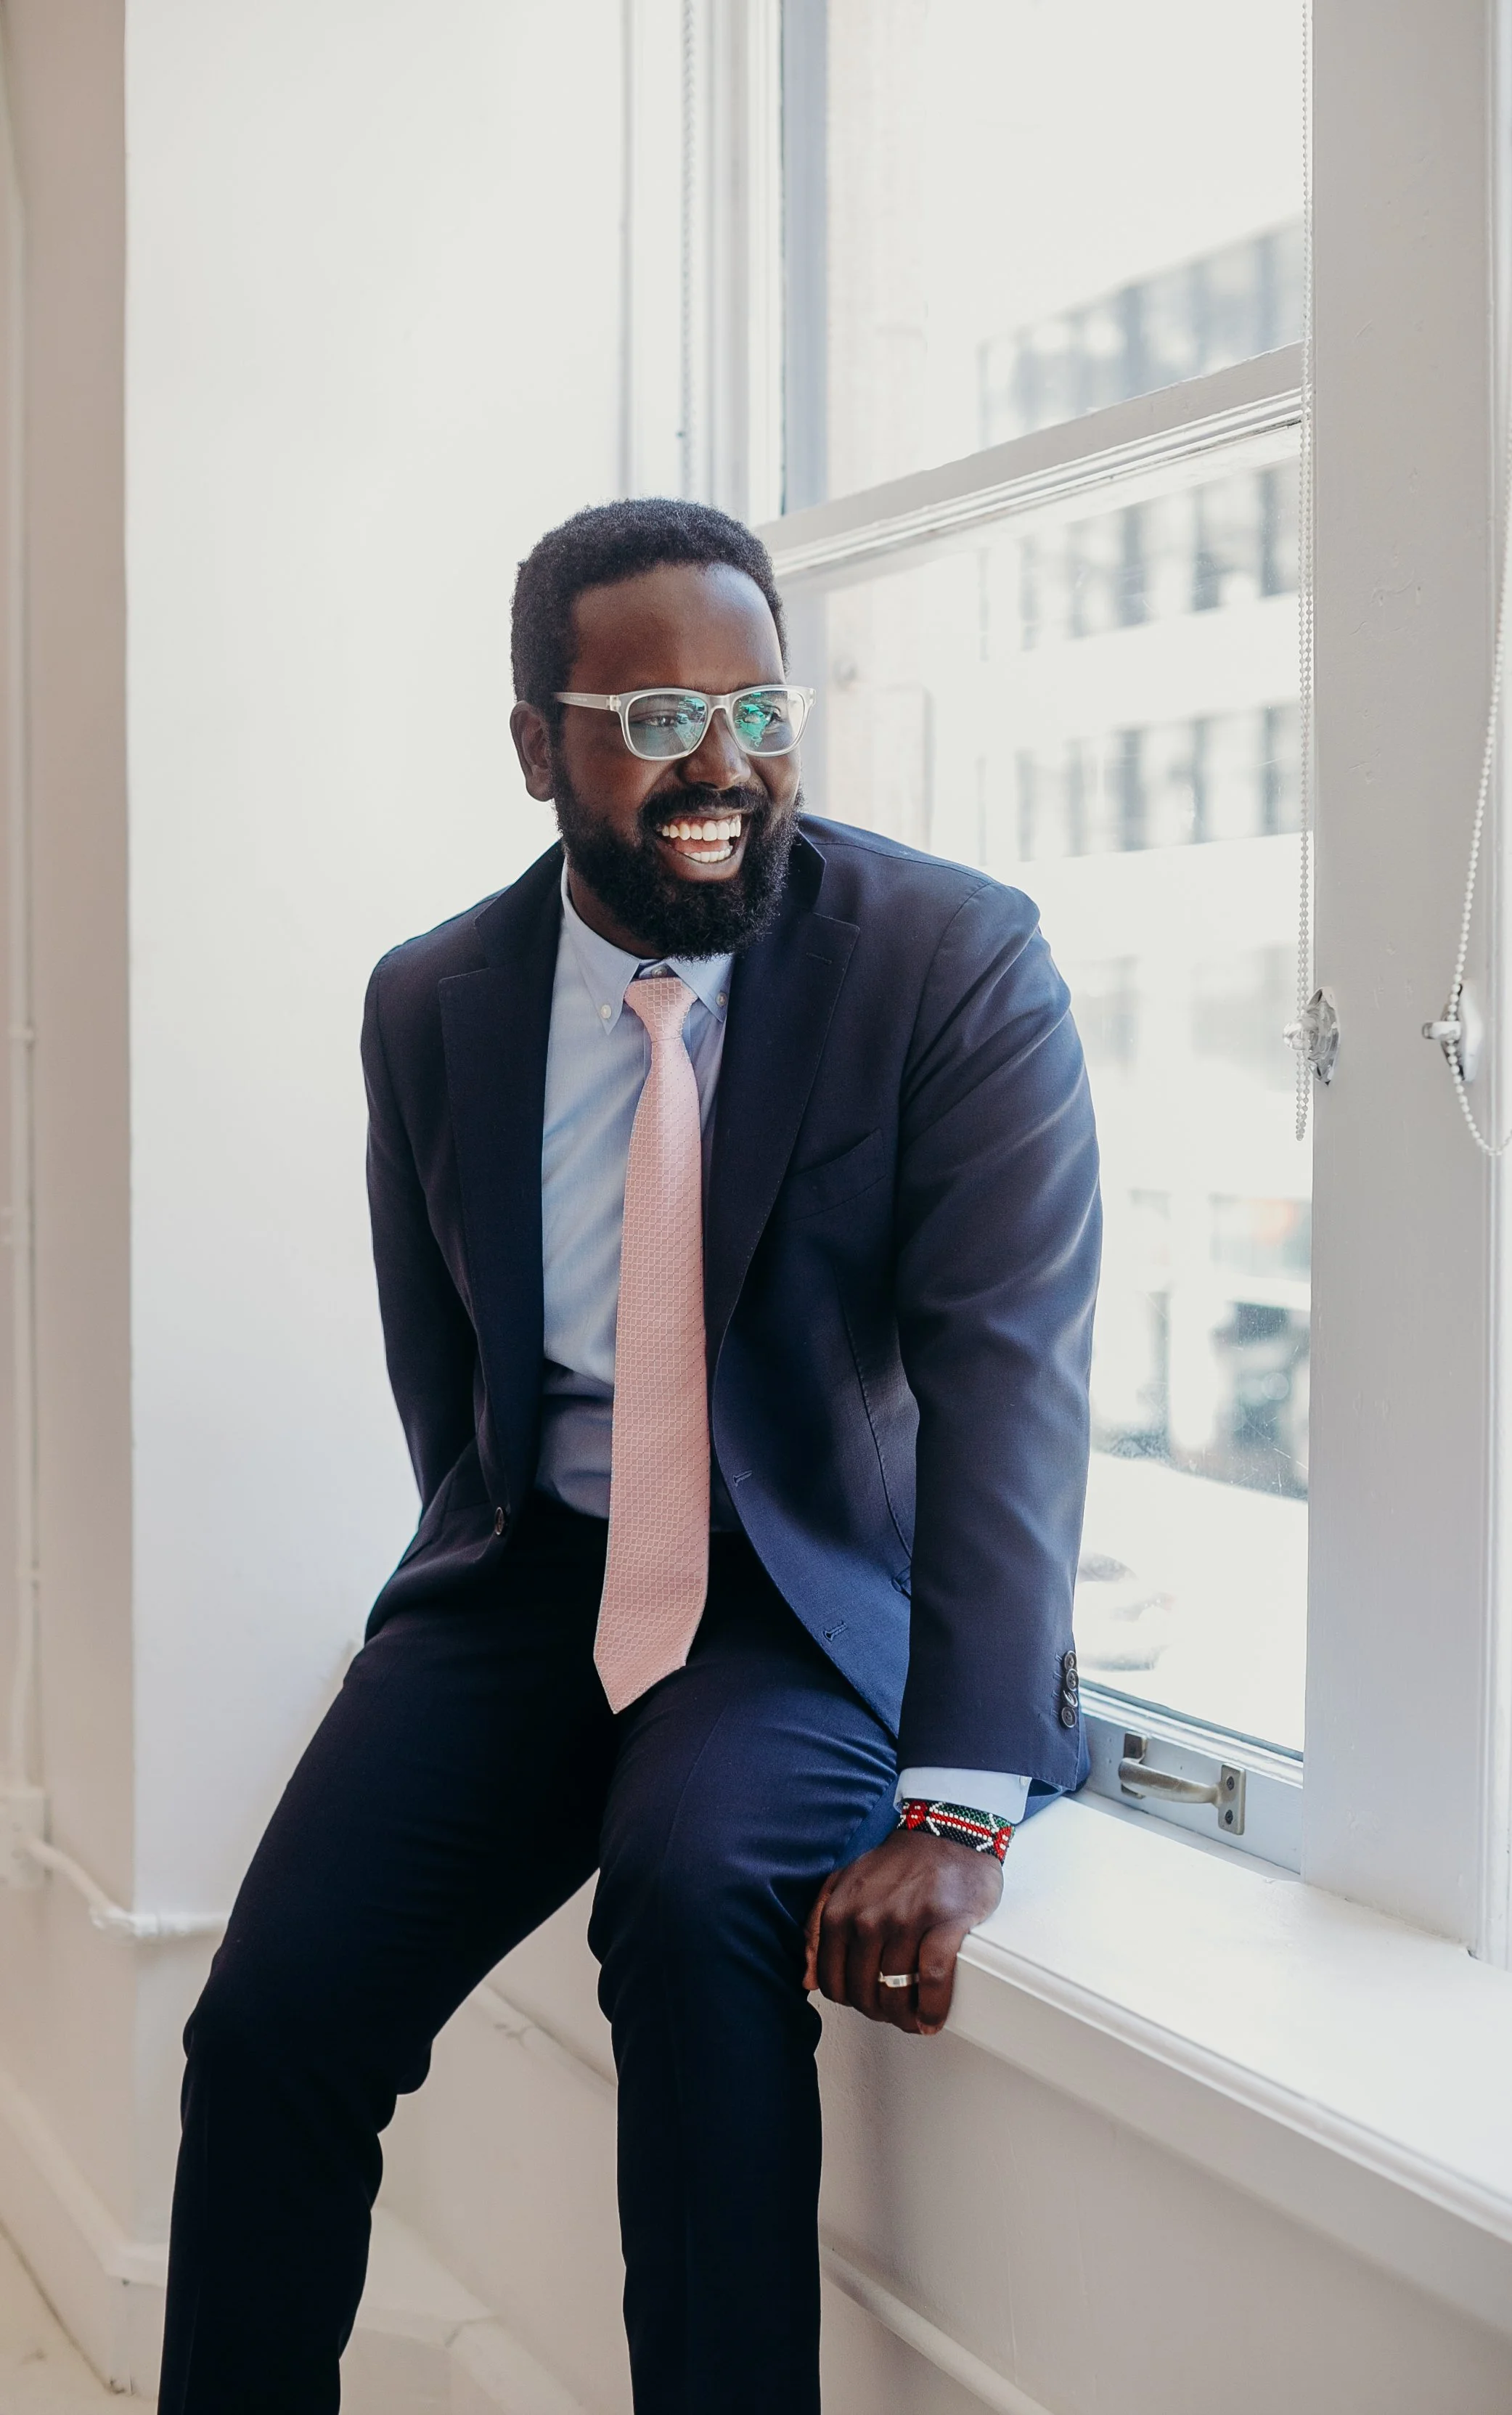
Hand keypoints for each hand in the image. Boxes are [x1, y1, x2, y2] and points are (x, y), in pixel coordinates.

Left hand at [801, 1827, 1002, 2036]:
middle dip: (878, 2011)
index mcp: (840, 1911)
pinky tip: (932, 2018)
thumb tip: (808, 1979)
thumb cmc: (897, 1863)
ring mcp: (907, 1921)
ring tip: (913, 2019)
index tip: (865, 2002)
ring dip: (905, 2017)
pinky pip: (933, 1980)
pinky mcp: (945, 1924)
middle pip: (865, 1993)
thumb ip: (818, 1927)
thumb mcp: (843, 1884)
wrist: (946, 1833)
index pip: (833, 1982)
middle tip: (892, 2012)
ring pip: (897, 1992)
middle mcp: (869, 1918)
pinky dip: (932, 2008)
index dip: (849, 2001)